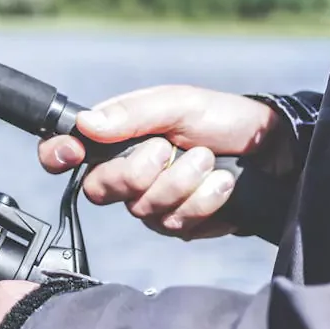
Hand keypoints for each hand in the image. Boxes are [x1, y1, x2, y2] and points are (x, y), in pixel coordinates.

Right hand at [38, 85, 282, 238]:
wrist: (273, 151)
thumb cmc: (223, 119)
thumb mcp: (179, 103)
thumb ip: (132, 114)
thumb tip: (86, 124)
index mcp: (118, 137)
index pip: (68, 149)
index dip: (56, 154)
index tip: (70, 153)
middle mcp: (127, 173)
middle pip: (100, 188)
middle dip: (139, 171)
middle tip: (169, 149)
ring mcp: (152, 203)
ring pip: (142, 209)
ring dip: (183, 183)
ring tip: (210, 162)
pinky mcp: (180, 225)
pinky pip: (176, 225)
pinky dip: (204, 201)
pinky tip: (222, 185)